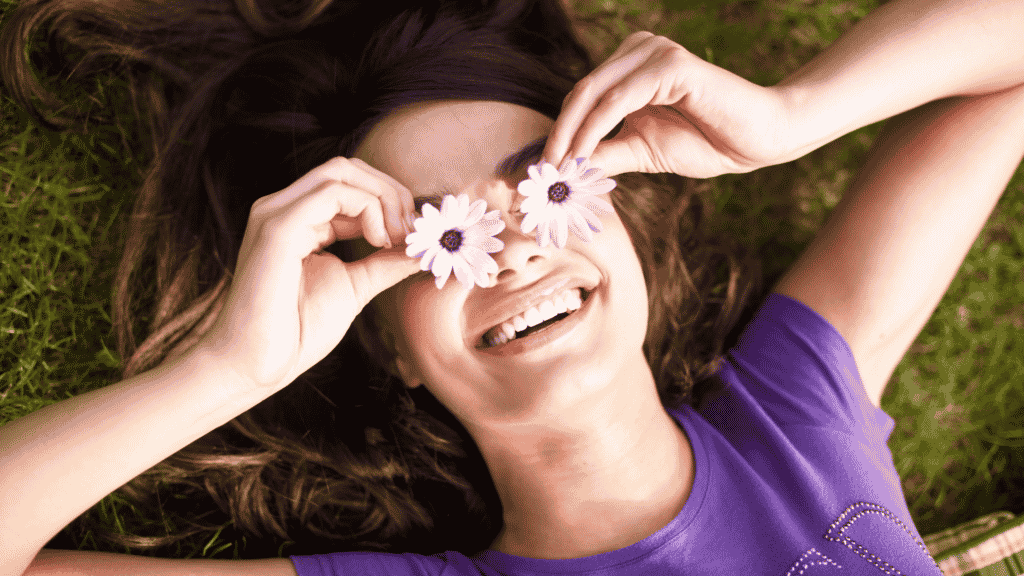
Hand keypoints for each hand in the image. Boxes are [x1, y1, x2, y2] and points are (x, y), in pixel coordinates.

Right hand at [196, 157, 421, 390]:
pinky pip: (332, 193)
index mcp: (298, 219)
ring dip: (383, 199)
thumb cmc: (297, 331)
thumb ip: (386, 261)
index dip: (391, 201)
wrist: (258, 365)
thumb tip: (423, 247)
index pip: (351, 184)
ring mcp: (277, 213)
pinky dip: (368, 209)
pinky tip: (379, 240)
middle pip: (347, 169)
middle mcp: (284, 207)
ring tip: (397, 238)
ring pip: (341, 172)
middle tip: (412, 231)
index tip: (416, 235)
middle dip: (391, 192)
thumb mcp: (356, 286)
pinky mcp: (277, 227)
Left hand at [542, 31, 794, 178]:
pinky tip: (581, 157)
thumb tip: (563, 169)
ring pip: (593, 94)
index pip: (582, 95)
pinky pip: (618, 101)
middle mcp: (641, 49)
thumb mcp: (641, 150)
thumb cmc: (706, 141)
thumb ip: (604, 153)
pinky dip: (594, 130)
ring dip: (570, 136)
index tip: (541, 169)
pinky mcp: (670, 66)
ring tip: (560, 171)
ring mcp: (655, 52)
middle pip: (580, 92)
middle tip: (542, 173)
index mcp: (631, 65)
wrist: (759, 140)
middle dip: (558, 135)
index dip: (558, 132)